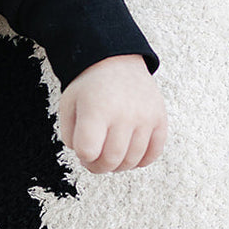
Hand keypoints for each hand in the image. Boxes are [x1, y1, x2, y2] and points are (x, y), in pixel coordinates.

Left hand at [58, 54, 166, 173]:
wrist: (116, 60)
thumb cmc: (89, 86)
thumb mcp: (68, 106)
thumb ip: (70, 136)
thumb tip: (87, 158)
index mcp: (96, 110)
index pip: (88, 152)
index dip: (83, 157)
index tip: (83, 150)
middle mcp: (124, 114)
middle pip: (111, 160)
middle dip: (98, 167)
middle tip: (94, 160)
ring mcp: (145, 118)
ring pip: (132, 161)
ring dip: (118, 166)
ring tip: (110, 155)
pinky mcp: (160, 119)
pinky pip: (154, 153)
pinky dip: (140, 161)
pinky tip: (129, 154)